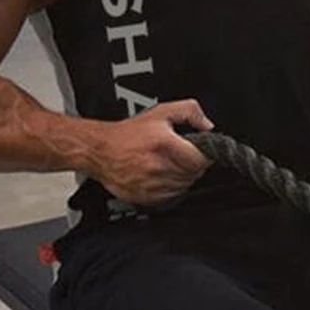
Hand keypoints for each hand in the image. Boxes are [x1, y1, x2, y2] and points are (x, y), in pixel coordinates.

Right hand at [90, 100, 213, 205]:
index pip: (200, 160)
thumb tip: (208, 125)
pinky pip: (172, 196)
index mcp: (165, 145)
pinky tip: (163, 173)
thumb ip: (189, 112)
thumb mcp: (161, 112)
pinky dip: (172, 186)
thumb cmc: (128, 133)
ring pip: (185, 186)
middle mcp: (159, 167)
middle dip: (193, 163)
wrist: (101, 150)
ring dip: (183, 175)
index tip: (201, 150)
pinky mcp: (147, 198)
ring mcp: (153, 185)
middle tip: (183, 153)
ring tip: (171, 162)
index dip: (205, 154)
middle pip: (194, 174)